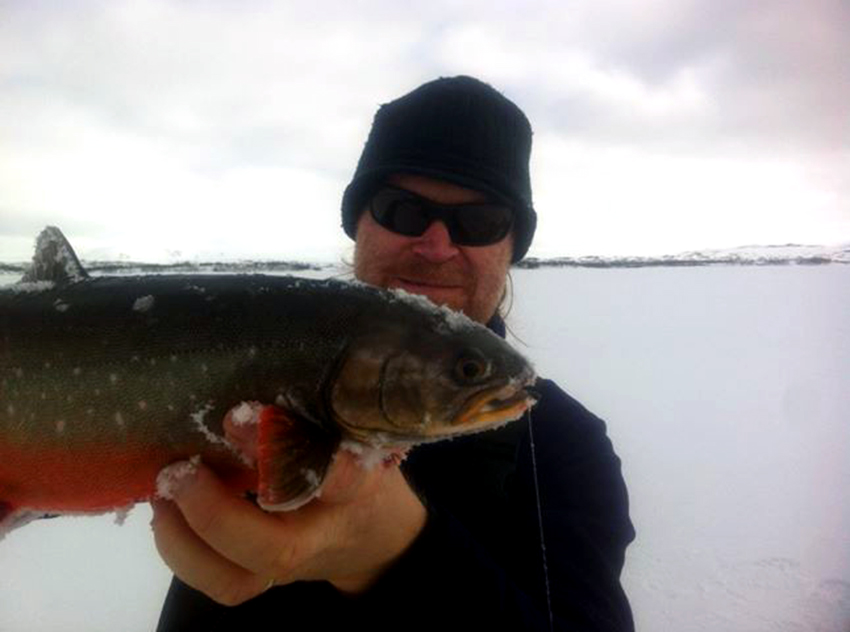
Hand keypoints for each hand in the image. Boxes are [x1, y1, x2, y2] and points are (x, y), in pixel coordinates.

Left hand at [150, 409, 426, 605]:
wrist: (369, 530)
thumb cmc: (350, 452)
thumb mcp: (348, 422)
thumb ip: (316, 398)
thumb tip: (265, 332)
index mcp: (358, 481)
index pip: (337, 476)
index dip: (284, 451)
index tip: (239, 415)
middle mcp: (324, 528)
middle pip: (276, 548)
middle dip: (217, 512)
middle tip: (181, 468)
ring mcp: (293, 560)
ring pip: (239, 577)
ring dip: (187, 538)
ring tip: (164, 490)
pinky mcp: (263, 576)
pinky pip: (218, 581)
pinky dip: (180, 550)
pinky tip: (166, 510)